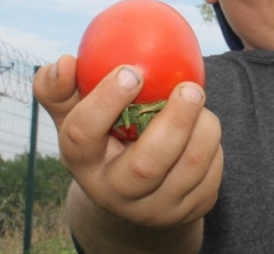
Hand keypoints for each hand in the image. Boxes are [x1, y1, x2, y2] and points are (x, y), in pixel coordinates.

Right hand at [33, 55, 222, 226]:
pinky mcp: (189, 211)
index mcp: (82, 163)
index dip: (105, 102)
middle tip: (191, 89)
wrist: (132, 193)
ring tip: (199, 100)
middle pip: (147, 165)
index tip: (131, 71)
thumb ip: (61, 88)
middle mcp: (115, 194)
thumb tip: (66, 62)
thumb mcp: (75, 115)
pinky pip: (211, 173)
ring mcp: (155, 209)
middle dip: (174, 122)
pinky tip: (203, 128)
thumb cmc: (102, 137)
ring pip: (190, 168)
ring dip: (203, 128)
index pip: (82, 136)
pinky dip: (212, 144)